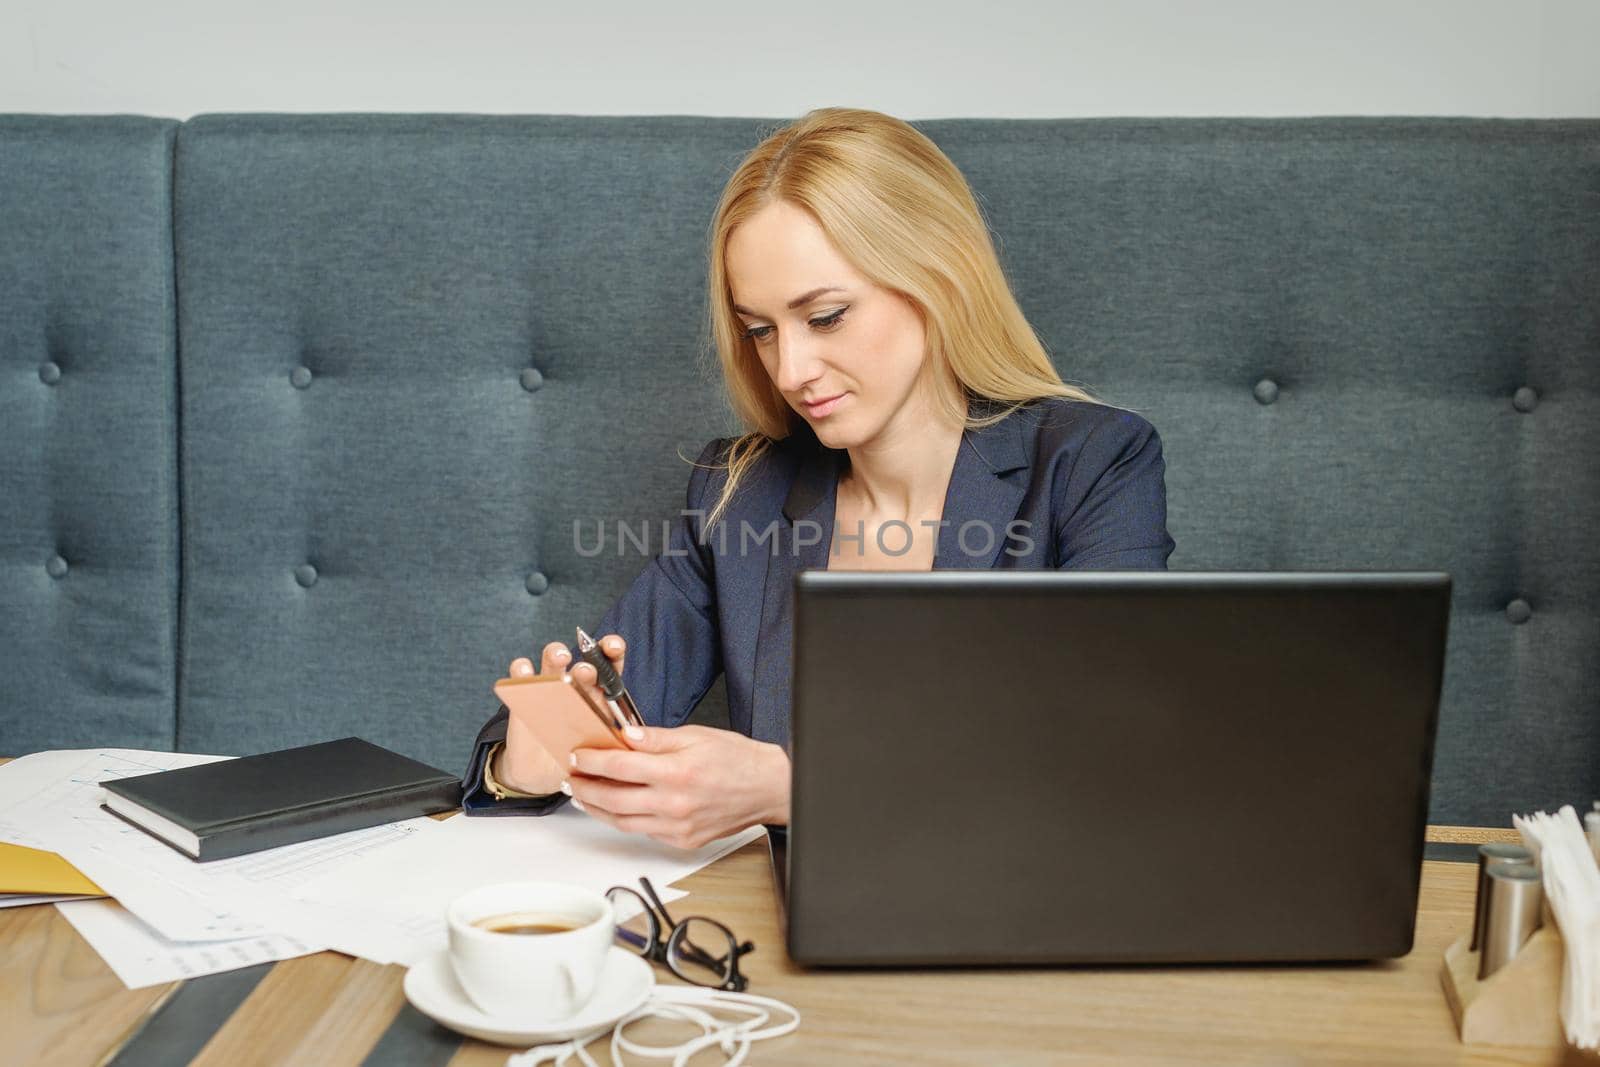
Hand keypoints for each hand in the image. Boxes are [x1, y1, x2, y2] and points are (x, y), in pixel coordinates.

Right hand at [496, 635, 627, 794]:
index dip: (613, 650)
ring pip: (553, 659)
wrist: (542, 772)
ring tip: (561, 657)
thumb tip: (624, 748)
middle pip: (582, 660)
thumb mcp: (597, 753)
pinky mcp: (523, 693)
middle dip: (587, 659)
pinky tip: (525, 669)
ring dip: (557, 653)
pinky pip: (521, 674)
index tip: (613, 647)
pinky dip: (522, 668)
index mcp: (600, 695)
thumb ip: (609, 745)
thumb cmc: (577, 758)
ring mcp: (549, 686)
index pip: (610, 665)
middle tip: (586, 670)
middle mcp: (576, 685)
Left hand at [563, 725, 790, 849]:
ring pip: (623, 822)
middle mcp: (675, 804)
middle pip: (613, 799)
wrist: (767, 788)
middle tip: (571, 779)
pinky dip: (623, 820)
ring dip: (597, 809)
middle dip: (585, 788)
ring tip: (584, 796)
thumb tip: (625, 736)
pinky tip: (615, 808)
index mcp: (677, 773)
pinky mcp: (682, 841)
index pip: (620, 767)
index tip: (577, 756)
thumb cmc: (738, 759)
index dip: (592, 761)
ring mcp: (678, 827)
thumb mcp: (696, 735)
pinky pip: (643, 832)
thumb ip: (656, 738)